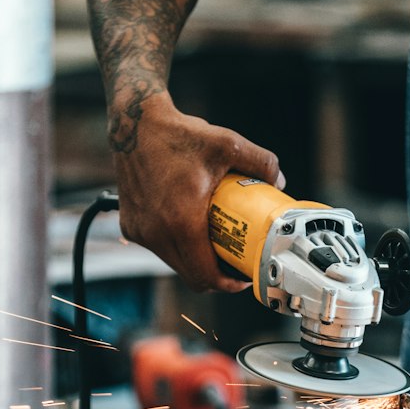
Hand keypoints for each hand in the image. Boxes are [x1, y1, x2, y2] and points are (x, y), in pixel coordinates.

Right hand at [110, 93, 283, 292]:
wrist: (135, 125)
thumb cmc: (179, 136)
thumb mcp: (229, 144)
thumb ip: (262, 163)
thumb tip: (279, 182)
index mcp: (181, 222)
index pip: (205, 275)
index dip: (227, 283)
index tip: (242, 276)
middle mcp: (156, 233)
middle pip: (191, 275)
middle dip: (215, 274)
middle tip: (234, 261)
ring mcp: (140, 231)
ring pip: (174, 263)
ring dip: (195, 260)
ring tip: (215, 243)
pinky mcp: (130, 225)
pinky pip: (158, 248)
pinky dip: (176, 246)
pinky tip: (191, 229)